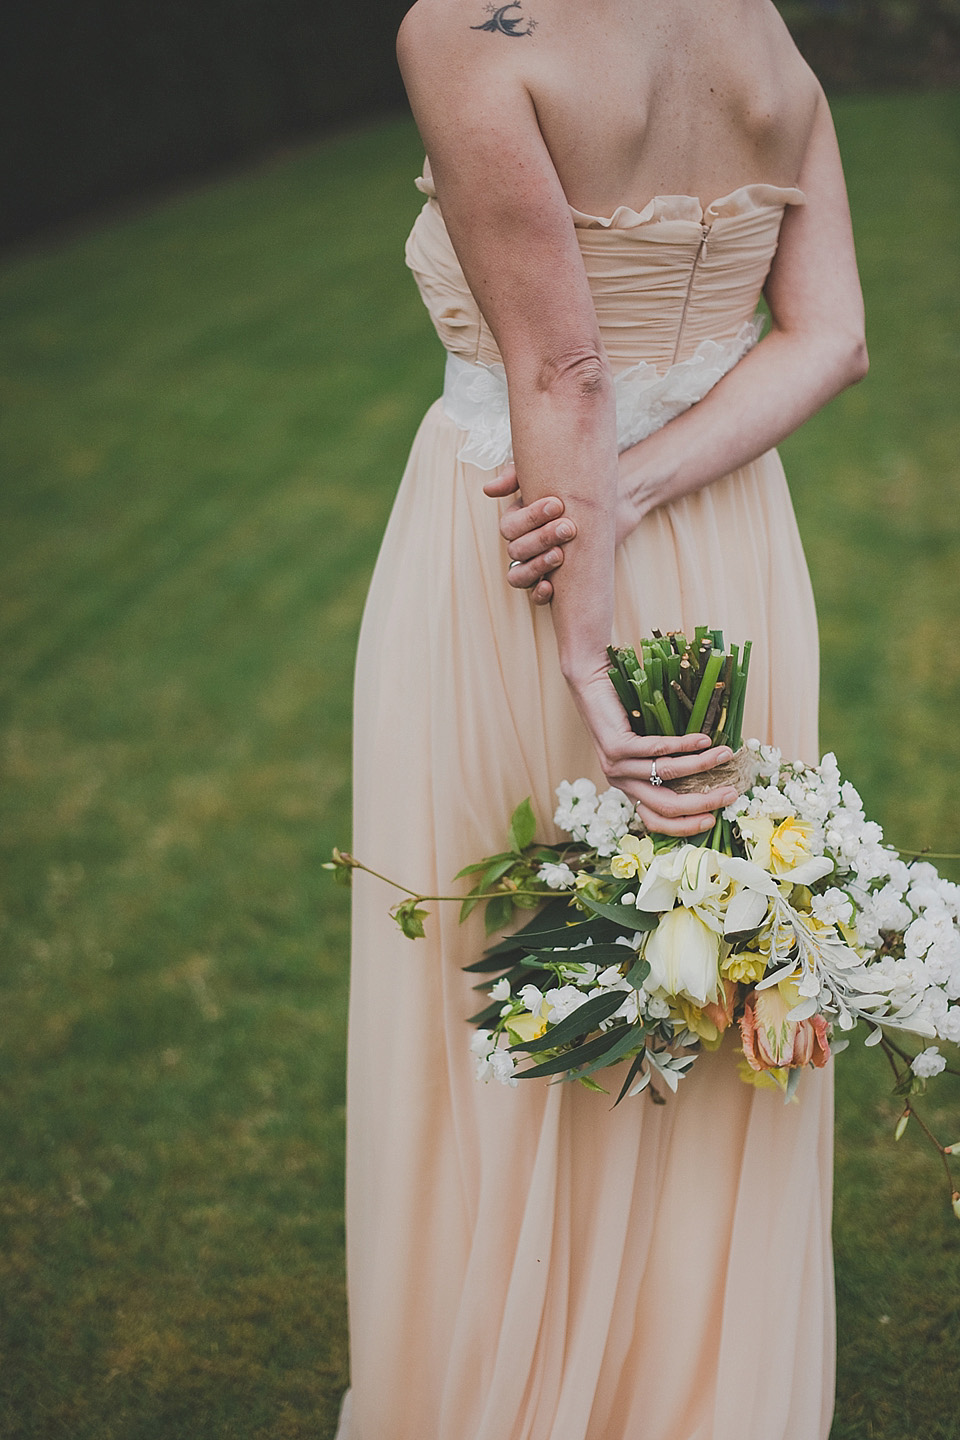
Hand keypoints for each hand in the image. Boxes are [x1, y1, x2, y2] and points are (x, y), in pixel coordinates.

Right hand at [484, 461, 639, 603]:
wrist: (613, 502)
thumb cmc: (575, 486)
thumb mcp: (547, 476)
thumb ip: (515, 477)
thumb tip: (489, 490)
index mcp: (518, 523)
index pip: (510, 527)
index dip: (530, 517)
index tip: (558, 504)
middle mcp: (524, 546)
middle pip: (517, 550)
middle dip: (541, 538)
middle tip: (569, 528)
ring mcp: (537, 565)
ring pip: (519, 576)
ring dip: (536, 566)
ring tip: (560, 555)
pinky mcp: (555, 581)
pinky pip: (536, 596)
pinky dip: (539, 593)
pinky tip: (550, 585)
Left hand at [565, 665, 739, 836]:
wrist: (592, 684)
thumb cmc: (625, 712)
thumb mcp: (647, 745)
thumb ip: (671, 761)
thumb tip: (714, 768)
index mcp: (628, 787)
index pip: (656, 821)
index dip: (685, 825)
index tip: (713, 819)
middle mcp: (620, 782)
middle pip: (665, 806)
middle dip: (702, 804)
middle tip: (730, 794)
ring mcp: (616, 765)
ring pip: (666, 775)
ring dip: (701, 766)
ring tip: (725, 755)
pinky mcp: (616, 745)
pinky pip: (657, 749)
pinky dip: (685, 745)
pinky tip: (703, 739)